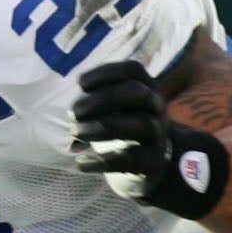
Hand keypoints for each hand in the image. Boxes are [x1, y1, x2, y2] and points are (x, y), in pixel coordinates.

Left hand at [70, 60, 227, 218]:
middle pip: (137, 93)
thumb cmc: (125, 125)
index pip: (131, 70)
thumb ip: (97, 100)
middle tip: (73, 112)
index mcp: (146, 86)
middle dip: (101, 100)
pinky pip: (131, 158)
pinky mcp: (154, 160)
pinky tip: (81, 162)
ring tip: (76, 133)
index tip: (80, 84)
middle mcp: (156, 106)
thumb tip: (73, 107)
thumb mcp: (117, 107)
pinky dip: (101, 160)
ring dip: (101, 128)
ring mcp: (158, 133)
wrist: (152, 161)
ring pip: (140, 124)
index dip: (105, 73)